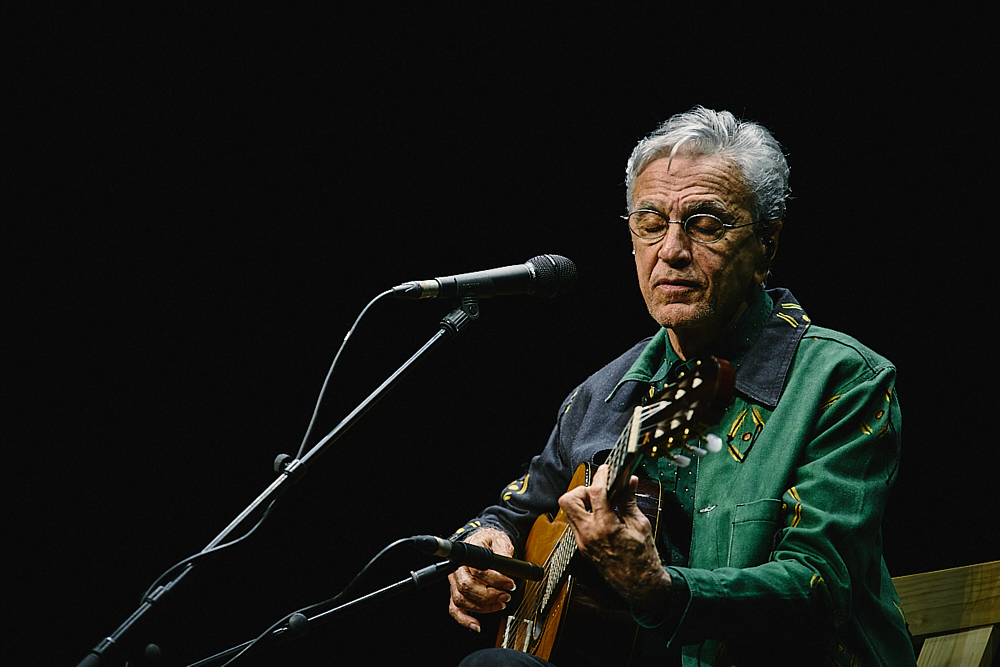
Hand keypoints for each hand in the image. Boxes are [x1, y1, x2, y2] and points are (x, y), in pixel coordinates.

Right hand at [447, 527, 515, 632]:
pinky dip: (465, 619)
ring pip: (461, 599)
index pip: (478, 570)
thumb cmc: (490, 541)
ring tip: (500, 604)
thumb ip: (503, 552)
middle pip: (467, 587)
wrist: (483, 541)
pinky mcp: (457, 592)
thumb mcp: (500, 540)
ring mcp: (455, 581)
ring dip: (482, 607)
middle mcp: (458, 568)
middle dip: (489, 595)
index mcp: (468, 553)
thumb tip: (507, 567)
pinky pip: (455, 609)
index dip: (495, 579)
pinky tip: (476, 624)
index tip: (510, 584)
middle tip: (506, 595)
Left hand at [558, 464, 670, 612]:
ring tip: (600, 503)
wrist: (639, 585)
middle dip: (581, 490)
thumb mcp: (640, 525)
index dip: (601, 476)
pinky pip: (575, 524)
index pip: (596, 492)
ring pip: (569, 512)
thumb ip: (629, 501)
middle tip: (598, 490)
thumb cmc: (643, 558)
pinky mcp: (582, 547)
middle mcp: (589, 534)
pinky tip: (601, 516)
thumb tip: (628, 481)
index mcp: (606, 527)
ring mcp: (583, 542)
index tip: (607, 469)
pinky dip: (585, 515)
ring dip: (581, 502)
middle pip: (568, 500)